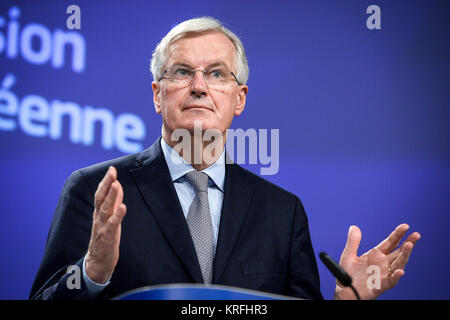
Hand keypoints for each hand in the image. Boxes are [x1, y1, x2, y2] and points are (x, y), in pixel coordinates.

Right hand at [85, 166, 126, 283]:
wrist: (98, 262)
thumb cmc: (105, 237)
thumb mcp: (110, 217)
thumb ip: (114, 202)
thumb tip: (118, 185)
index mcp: (99, 212)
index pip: (101, 193)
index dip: (106, 181)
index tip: (112, 169)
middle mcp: (99, 217)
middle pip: (100, 198)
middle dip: (106, 184)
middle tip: (112, 171)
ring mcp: (102, 226)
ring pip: (105, 209)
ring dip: (111, 196)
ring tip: (116, 184)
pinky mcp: (107, 236)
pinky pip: (112, 224)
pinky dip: (117, 215)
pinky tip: (123, 207)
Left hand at [334, 224, 420, 299]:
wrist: (344, 291)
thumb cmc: (348, 275)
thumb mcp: (349, 255)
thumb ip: (353, 242)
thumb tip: (354, 227)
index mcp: (376, 255)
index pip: (390, 243)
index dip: (397, 234)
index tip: (405, 226)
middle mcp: (382, 264)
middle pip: (398, 252)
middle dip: (407, 243)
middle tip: (416, 235)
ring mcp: (383, 274)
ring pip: (398, 264)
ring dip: (404, 255)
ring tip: (409, 245)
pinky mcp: (380, 285)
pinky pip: (390, 281)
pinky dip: (395, 277)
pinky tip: (400, 271)